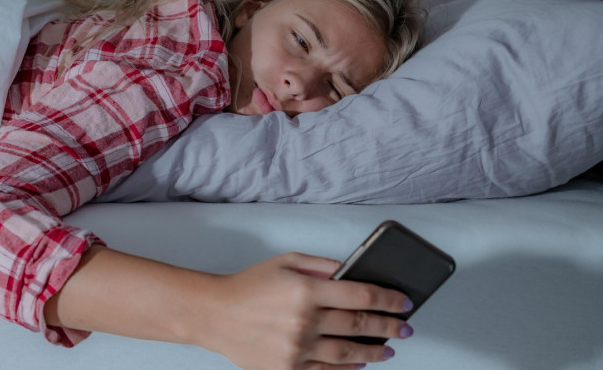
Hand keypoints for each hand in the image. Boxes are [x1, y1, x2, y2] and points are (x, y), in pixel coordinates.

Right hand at [193, 252, 412, 369]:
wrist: (214, 314)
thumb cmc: (247, 286)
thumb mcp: (285, 262)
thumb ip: (320, 265)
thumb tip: (350, 272)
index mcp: (306, 291)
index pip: (361, 295)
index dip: (388, 299)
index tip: (404, 302)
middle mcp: (305, 321)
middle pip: (360, 325)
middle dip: (389, 326)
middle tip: (406, 327)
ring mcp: (297, 348)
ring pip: (348, 353)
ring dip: (374, 352)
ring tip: (388, 349)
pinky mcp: (288, 368)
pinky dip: (346, 368)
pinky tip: (358, 364)